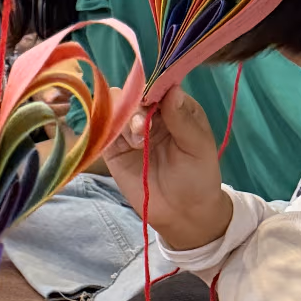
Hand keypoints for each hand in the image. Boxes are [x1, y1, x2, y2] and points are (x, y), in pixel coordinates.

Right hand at [101, 83, 231, 249]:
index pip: (159, 86)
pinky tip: (117, 142)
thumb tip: (172, 87)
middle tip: (142, 129)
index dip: (152, 89)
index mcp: (176, 108)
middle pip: (133, 94)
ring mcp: (130, 131)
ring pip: (115, 108)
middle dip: (134, 107)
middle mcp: (151, 115)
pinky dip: (103, 129)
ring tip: (138, 144)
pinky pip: (102, 130)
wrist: (182, 213)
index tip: (150, 102)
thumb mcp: (198, 147)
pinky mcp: (114, 149)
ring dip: (122, 120)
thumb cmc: (198, 178)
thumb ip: (182, 119)